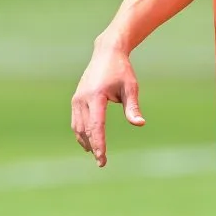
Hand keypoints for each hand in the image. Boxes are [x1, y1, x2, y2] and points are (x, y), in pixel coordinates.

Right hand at [70, 41, 143, 166]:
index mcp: (96, 96)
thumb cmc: (122, 71)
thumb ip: (133, 107)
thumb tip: (139, 124)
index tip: (103, 159)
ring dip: (86, 142)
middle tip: (102, 162)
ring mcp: (77, 99)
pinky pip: (76, 121)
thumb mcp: (131, 87)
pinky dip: (81, 133)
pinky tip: (88, 142)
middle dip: (93, 147)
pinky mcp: (76, 99)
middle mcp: (82, 98)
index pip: (96, 126)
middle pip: (86, 129)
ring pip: (78, 127)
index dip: (99, 144)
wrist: (107, 53)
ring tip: (96, 154)